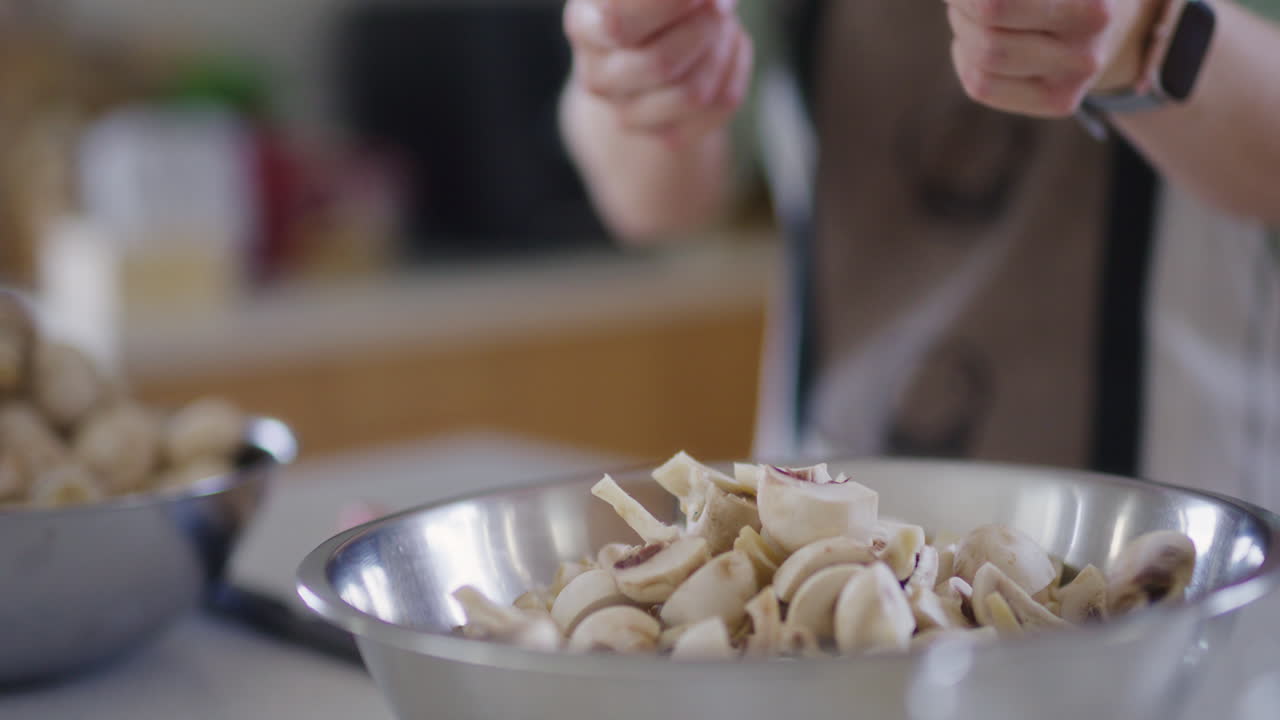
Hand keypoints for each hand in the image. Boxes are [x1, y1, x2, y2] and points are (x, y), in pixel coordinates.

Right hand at [564, 0, 752, 144]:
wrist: (650, 50)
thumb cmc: (655, 3)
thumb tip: (707, 0)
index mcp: (584, 24)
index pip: (619, 21)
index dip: (668, 4)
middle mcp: (596, 75)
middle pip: (660, 63)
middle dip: (705, 26)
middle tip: (719, 5)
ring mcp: (626, 112)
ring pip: (693, 92)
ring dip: (723, 47)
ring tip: (722, 24)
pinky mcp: (664, 134)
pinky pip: (718, 104)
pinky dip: (735, 68)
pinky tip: (727, 49)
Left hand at [944, 0, 1162, 116]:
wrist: (1119, 17)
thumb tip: (969, 1)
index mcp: (1091, 6)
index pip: (994, 7)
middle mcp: (1087, 49)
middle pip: (987, 32)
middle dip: (963, 6)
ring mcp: (1075, 81)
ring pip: (981, 61)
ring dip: (962, 28)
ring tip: (973, 12)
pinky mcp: (1060, 102)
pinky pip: (983, 87)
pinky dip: (965, 58)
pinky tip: (976, 41)